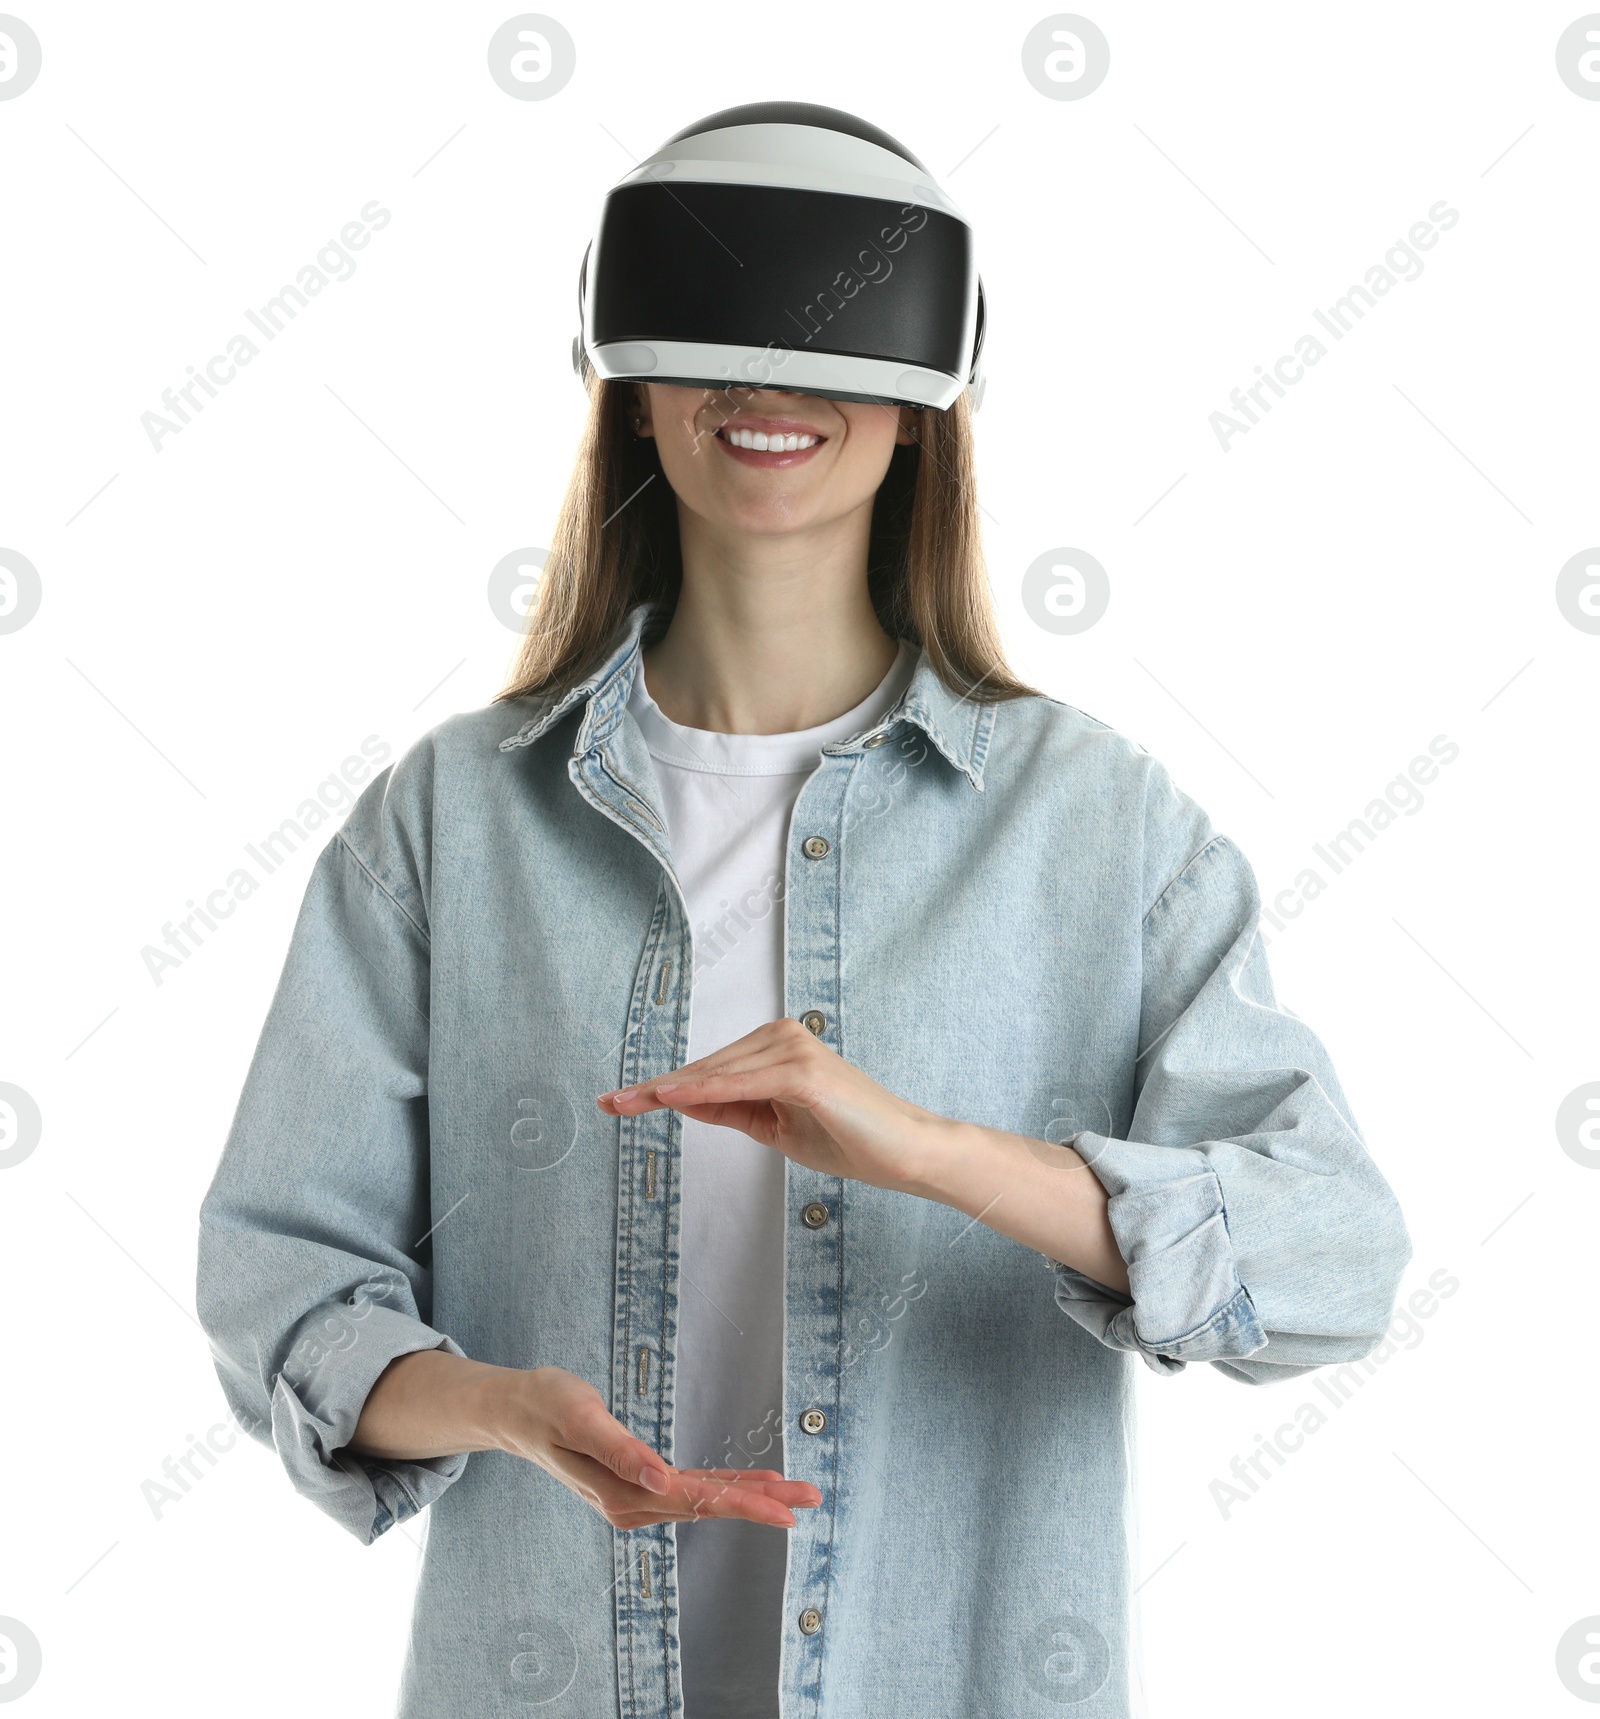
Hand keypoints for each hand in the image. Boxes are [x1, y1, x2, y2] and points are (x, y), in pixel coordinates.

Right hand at [497, 1365, 821, 1531]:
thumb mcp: (580, 1417)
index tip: (785, 1509)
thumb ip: (620, 1450)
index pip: (697, 1500)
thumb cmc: (547, 1406)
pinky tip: (750, 1485)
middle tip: (811, 1497)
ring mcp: (637, 1497)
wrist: (518, 1412)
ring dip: (749, 1495)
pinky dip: (724, 1487)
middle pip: (709, 1504)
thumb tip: (660, 1481)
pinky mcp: (639, 1484)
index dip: (743, 1503)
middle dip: (762, 1501)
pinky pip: (691, 1490)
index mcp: (624, 1492)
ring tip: (794, 1493)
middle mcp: (635, 1502)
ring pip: (705, 1499)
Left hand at [597, 1017, 947, 1192]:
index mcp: (778, 1047)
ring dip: (672, 1089)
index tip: (620, 1099)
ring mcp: (794, 1050)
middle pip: (706, 1067)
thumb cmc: (848, 1138)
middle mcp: (783, 1037)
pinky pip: (743, 1083)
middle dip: (657, 1088)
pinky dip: (705, 1090)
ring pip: (718, 1073)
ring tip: (629, 1102)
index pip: (710, 1069)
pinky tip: (673, 1098)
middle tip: (610, 1102)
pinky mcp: (804, 1072)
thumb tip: (680, 1099)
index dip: (663, 1085)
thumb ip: (731, 1108)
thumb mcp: (774, 1126)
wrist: (904, 1152)